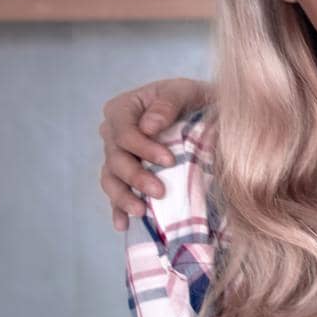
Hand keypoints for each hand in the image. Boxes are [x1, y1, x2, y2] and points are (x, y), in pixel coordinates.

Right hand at [99, 77, 210, 229]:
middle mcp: (114, 133)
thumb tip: (149, 127)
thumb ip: (167, 104)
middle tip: (160, 191)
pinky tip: (123, 224)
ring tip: (141, 211)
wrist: (205, 114)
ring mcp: (118, 156)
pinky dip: (118, 209)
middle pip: (115, 158)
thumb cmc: (193, 99)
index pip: (123, 132)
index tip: (168, 161)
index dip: (142, 148)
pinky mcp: (126, 176)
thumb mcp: (185, 92)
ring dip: (123, 197)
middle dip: (136, 176)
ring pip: (111, 179)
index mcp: (123, 109)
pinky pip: (116, 193)